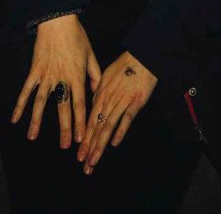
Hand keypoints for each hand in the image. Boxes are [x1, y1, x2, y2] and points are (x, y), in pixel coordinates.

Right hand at [11, 15, 100, 147]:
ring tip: (33, 137)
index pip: (80, 103)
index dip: (80, 122)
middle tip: (64, 146)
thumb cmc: (77, 36)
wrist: (57, 21)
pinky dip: (20, 104)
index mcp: (77, 76)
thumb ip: (95, 74)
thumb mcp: (91, 55)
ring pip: (41, 102)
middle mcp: (61, 79)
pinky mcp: (34, 70)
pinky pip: (26, 90)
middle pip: (63, 107)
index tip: (80, 138)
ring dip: (37, 120)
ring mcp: (46, 75)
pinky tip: (15, 118)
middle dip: (64, 128)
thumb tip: (97, 91)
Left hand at [78, 52, 156, 174]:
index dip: (84, 139)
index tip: (79, 155)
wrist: (141, 57)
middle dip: (89, 148)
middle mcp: (108, 101)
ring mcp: (121, 102)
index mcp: (100, 95)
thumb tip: (93, 103)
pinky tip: (114, 143)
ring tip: (93, 161)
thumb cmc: (124, 65)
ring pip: (107, 126)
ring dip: (99, 145)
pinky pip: (126, 118)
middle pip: (96, 128)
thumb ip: (99, 91)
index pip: (89, 121)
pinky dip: (120, 130)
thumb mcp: (106, 76)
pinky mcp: (135, 102)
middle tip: (84, 165)